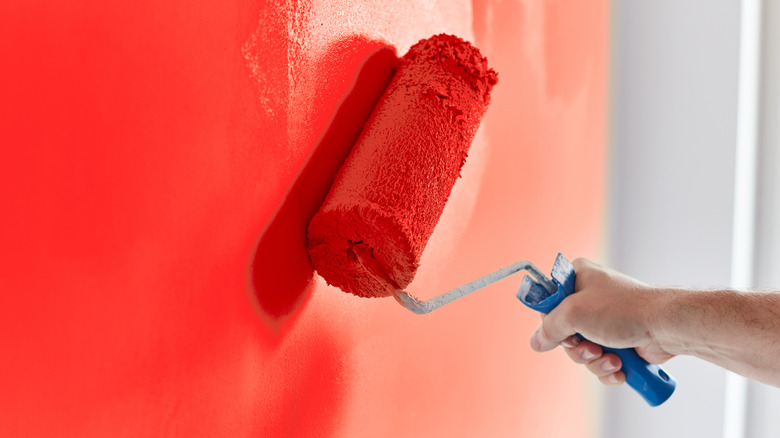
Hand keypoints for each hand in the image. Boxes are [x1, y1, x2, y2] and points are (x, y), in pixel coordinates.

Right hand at [529, 258, 674, 384]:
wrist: (665, 326)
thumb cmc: (622, 310)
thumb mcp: (573, 313)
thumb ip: (549, 328)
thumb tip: (536, 342)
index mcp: (578, 277)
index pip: (548, 300)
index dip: (550, 321)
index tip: (560, 331)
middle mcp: (590, 297)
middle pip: (564, 332)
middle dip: (577, 348)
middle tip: (591, 348)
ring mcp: (605, 320)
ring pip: (583, 350)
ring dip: (595, 361)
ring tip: (612, 359)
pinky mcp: (619, 340)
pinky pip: (602, 361)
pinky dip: (609, 369)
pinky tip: (620, 367)